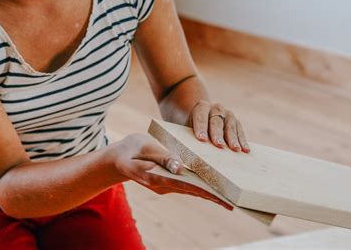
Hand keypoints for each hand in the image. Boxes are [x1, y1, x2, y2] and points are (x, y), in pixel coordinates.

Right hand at [108, 133, 232, 210]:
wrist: (117, 159)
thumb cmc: (130, 149)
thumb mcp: (144, 147)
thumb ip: (162, 156)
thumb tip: (180, 167)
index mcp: (156, 177)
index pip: (186, 185)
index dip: (205, 191)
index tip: (222, 198)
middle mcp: (162, 185)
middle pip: (192, 191)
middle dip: (212, 197)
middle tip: (234, 203)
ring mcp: (165, 185)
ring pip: (191, 190)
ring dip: (208, 193)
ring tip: (228, 197)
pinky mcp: (167, 182)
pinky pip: (186, 185)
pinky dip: (200, 187)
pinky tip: (213, 187)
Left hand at [186, 100, 249, 152]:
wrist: (204, 116)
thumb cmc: (194, 126)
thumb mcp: (189, 127)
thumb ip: (190, 134)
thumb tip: (191, 148)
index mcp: (201, 107)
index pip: (200, 117)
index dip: (201, 128)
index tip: (201, 139)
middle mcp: (216, 108)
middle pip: (216, 122)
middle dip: (218, 134)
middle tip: (219, 145)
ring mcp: (228, 114)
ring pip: (230, 126)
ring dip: (233, 139)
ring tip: (235, 149)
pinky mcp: (236, 122)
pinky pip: (240, 131)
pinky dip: (242, 141)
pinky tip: (245, 150)